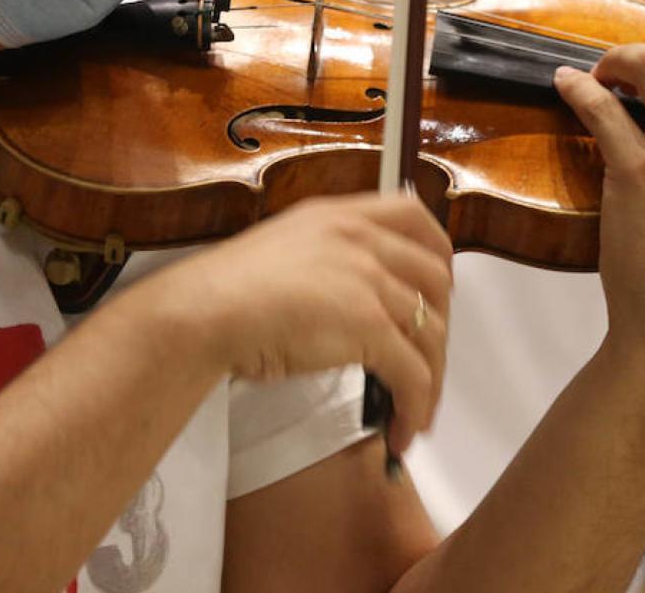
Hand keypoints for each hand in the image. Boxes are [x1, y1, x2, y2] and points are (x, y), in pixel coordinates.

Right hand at [150, 194, 452, 455]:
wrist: (203, 312)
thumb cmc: (226, 292)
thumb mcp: (284, 251)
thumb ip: (324, 259)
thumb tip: (351, 300)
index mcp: (340, 215)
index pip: (413, 216)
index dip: (437, 254)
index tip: (439, 287)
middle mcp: (361, 238)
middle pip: (436, 278)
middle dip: (441, 326)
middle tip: (428, 359)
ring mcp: (369, 279)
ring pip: (432, 332)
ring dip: (433, 378)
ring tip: (418, 411)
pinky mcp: (369, 325)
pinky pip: (414, 374)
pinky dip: (416, 407)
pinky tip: (403, 430)